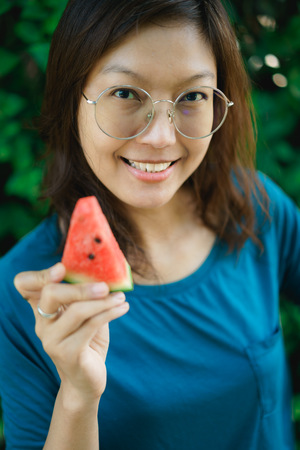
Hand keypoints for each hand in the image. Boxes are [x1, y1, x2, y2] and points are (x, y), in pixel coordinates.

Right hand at [14, 263, 128, 407]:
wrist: (86, 380)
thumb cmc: (88, 341)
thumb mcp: (86, 314)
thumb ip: (88, 295)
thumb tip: (108, 273)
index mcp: (42, 309)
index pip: (26, 285)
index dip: (39, 275)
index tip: (61, 268)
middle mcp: (41, 323)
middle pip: (50, 293)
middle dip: (80, 287)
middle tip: (105, 286)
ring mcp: (51, 339)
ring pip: (77, 311)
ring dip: (104, 302)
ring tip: (121, 298)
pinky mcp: (67, 353)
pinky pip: (91, 326)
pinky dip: (110, 313)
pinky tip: (123, 308)